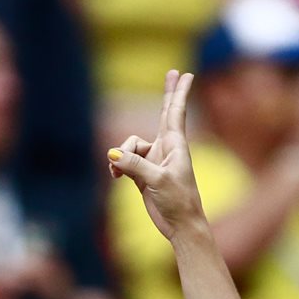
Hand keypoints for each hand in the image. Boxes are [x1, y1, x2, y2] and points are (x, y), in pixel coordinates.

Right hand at [107, 71, 203, 240]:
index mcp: (175, 146)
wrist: (180, 225)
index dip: (178, 92)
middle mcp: (165, 149)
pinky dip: (117, 165)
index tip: (185, 74)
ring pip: (129, 145)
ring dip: (120, 155)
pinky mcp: (143, 173)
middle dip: (168, 94)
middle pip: (163, 114)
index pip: (175, 112)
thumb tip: (112, 155)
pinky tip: (115, 175)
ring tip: (118, 171)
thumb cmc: (178, 201)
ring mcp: (154, 160)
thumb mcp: (156, 181)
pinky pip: (124, 160)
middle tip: (173, 72)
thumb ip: (134, 165)